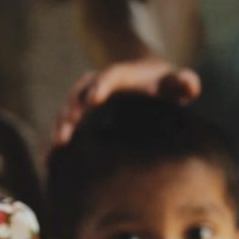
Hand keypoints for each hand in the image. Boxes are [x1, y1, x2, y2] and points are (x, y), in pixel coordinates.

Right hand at [52, 57, 199, 144]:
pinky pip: (64, 129)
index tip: (93, 99)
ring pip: (67, 111)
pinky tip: (47, 162)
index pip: (110, 76)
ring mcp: (86, 101)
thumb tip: (190, 85)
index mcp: (122, 75)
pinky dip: (55, 145)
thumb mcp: (177, 79)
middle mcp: (98, 85)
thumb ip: (184, 80)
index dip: (100, 85)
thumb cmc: (163, 82)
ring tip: (55, 148)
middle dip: (71, 110)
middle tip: (66, 129)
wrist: (144, 79)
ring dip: (59, 128)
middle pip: (79, 94)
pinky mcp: (81, 118)